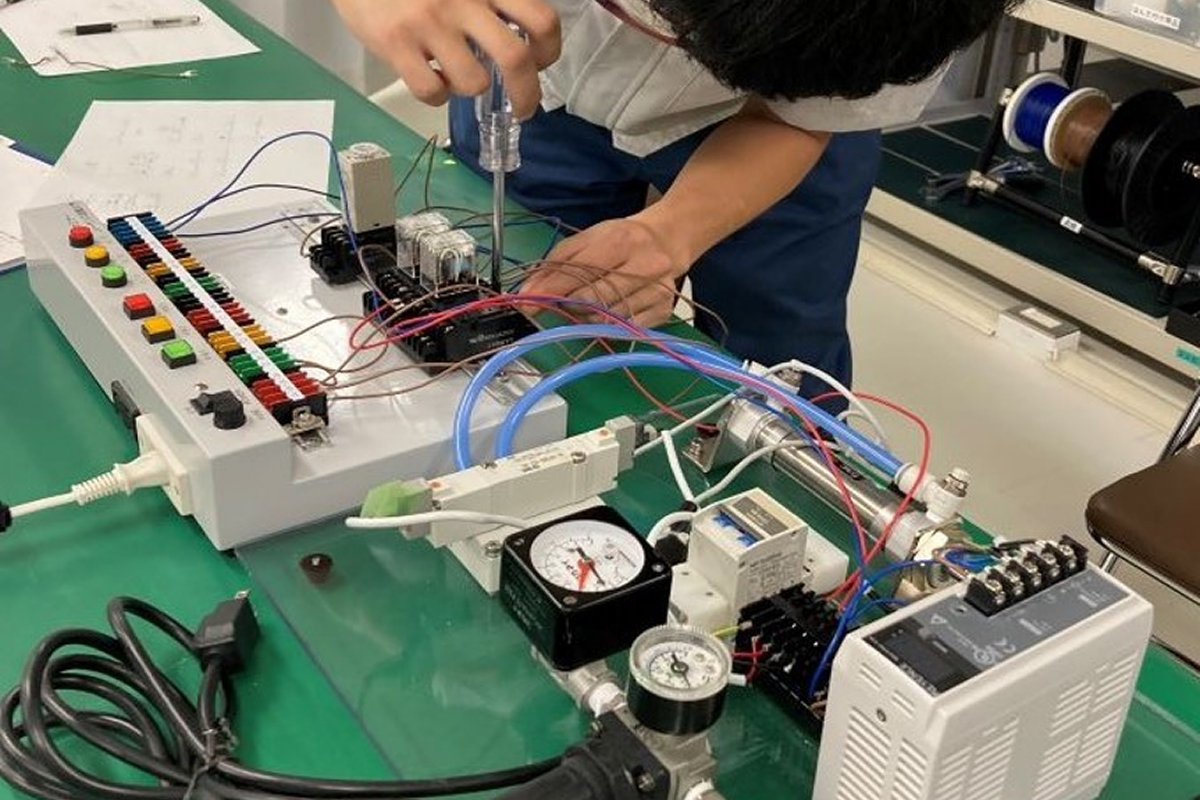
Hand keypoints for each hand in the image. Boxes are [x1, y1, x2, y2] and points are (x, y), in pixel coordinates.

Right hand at [328, 0, 559, 117]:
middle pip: (516, 60)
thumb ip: (491, 4)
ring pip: (474, 83)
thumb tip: (524, 48)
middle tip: (523, 109)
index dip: (548, 51)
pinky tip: (429, 77)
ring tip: (457, 77)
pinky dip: (436, 96)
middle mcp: (463, 0)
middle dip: (526, 95)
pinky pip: (431, 92)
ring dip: (471, 90)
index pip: (541, 21)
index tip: (539, 63)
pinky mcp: (396, 42)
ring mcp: (429, 22)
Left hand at [521, 216, 690, 326]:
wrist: (666, 241)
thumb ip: (556, 263)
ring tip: (587, 302)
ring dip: (586, 316)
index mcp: (622, 241)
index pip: (581, 271)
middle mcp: (645, 265)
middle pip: (594, 299)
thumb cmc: (622, 240)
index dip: (551, 288)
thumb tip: (527, 291)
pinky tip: (607, 310)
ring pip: (607, 318)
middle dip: (569, 304)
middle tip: (561, 302)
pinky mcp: (664, 311)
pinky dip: (607, 324)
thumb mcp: (588, 240)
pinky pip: (623, 329)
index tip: (527, 301)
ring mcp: (658, 290)